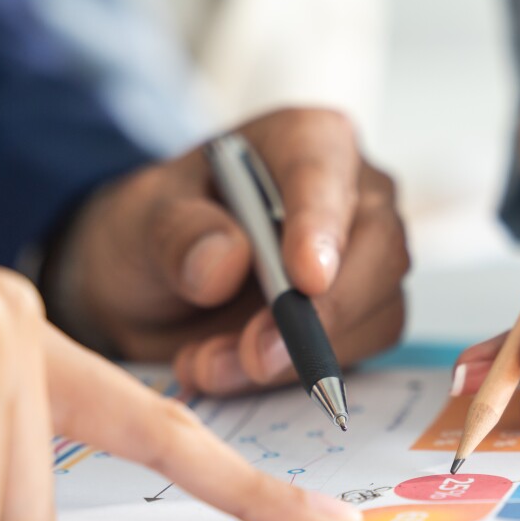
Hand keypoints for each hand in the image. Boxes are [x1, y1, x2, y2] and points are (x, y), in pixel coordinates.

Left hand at [54, 108, 408, 395]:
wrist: (152, 287)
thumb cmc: (156, 232)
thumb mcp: (138, 221)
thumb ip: (175, 234)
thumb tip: (224, 262)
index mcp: (305, 141)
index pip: (327, 174)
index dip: (320, 227)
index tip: (305, 280)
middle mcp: (354, 196)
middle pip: (380, 251)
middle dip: (321, 315)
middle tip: (255, 356)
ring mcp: (367, 261)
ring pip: (375, 314)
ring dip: (295, 359)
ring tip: (208, 365)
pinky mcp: (362, 319)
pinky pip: (354, 356)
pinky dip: (292, 379)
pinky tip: (228, 373)